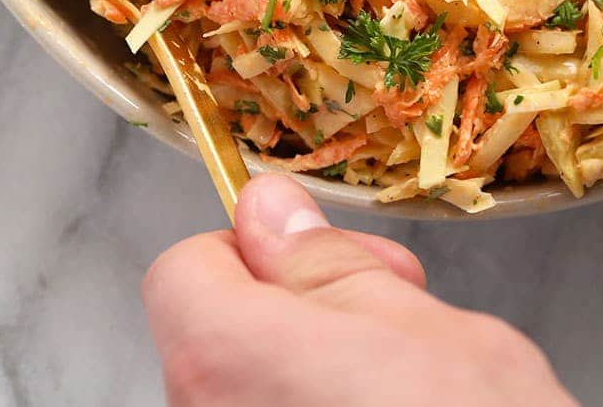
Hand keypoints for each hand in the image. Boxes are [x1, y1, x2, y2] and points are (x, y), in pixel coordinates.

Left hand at [144, 173, 577, 406]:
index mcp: (223, 359)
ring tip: (407, 390)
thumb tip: (270, 214)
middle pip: (217, 346)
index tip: (323, 260)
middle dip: (301, 318)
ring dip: (314, 383)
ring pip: (252, 400)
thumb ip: (323, 264)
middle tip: (394, 319)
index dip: (256, 254)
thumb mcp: (419, 324)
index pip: (183, 274)